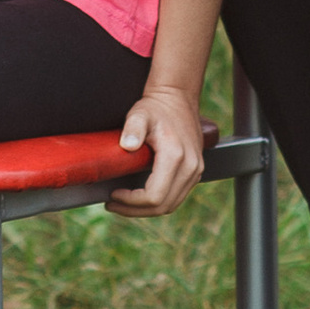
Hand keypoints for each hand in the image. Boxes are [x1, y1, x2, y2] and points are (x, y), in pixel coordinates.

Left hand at [106, 81, 207, 216]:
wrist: (178, 98)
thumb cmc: (156, 108)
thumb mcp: (140, 113)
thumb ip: (133, 128)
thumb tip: (127, 145)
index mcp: (175, 156)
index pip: (154, 196)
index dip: (131, 202)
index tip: (114, 195)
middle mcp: (190, 167)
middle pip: (163, 206)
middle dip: (135, 210)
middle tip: (114, 204)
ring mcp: (195, 170)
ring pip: (171, 205)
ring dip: (146, 209)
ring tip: (124, 203)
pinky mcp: (195, 171)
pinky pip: (176, 197)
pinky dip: (159, 202)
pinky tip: (141, 197)